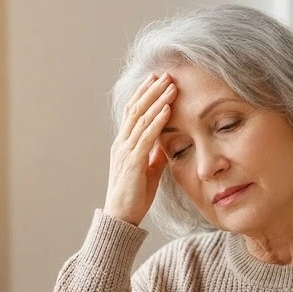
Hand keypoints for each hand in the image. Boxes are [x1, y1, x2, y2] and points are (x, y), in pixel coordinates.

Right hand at [104, 73, 177, 225]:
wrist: (121, 217)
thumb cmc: (134, 196)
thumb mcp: (148, 170)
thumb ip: (154, 154)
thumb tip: (165, 141)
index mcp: (123, 145)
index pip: (131, 112)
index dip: (142, 94)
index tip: (156, 79)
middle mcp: (121, 144)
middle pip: (135, 109)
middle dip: (151, 90)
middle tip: (166, 74)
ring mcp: (126, 152)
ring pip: (141, 119)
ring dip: (157, 100)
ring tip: (171, 85)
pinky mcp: (133, 162)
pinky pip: (146, 137)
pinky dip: (157, 121)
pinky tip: (168, 109)